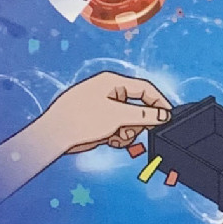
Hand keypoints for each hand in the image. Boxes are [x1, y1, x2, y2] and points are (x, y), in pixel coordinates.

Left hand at [38, 73, 172, 153]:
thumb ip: (144, 115)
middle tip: (135, 132)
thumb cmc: (80, 118)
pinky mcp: (99, 121)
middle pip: (138, 107)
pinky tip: (111, 141)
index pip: (145, 88)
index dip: (159, 102)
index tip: (168, 116)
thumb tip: (163, 115)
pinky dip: (118, 136)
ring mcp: (104, 107)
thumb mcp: (117, 116)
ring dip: (128, 132)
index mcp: (112, 82)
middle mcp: (109, 93)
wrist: (54, 135)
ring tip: (118, 138)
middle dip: (138, 123)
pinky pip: (118, 127)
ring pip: (129, 120)